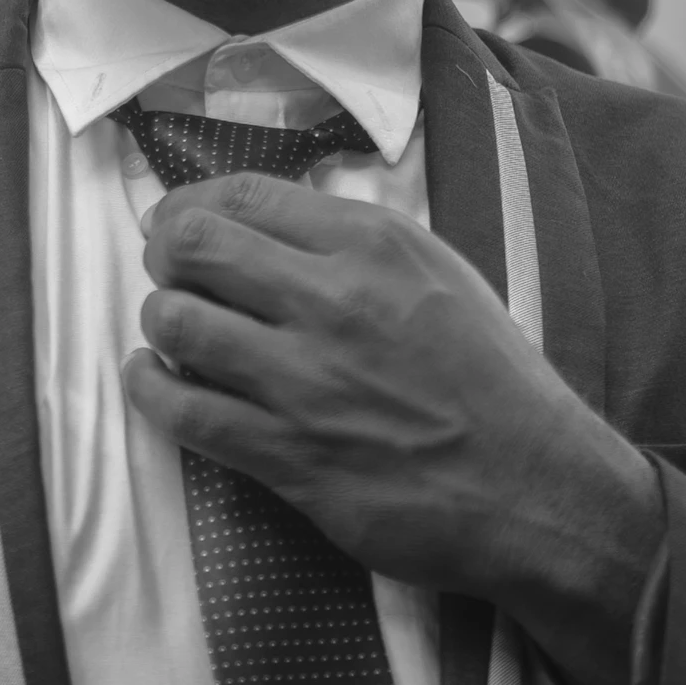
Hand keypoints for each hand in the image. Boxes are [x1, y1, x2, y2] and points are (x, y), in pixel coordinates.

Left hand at [122, 176, 660, 676]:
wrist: (535, 490)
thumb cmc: (493, 384)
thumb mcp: (442, 277)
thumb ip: (360, 247)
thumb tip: (276, 229)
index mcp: (376, 245)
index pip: (246, 195)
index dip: (192, 203)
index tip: (179, 222)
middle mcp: (334, 300)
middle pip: (194, 244)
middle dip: (165, 253)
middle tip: (169, 273)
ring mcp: (306, 381)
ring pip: (176, 320)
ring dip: (160, 320)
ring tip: (173, 331)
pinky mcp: (288, 454)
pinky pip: (183, 410)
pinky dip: (150, 388)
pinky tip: (154, 380)